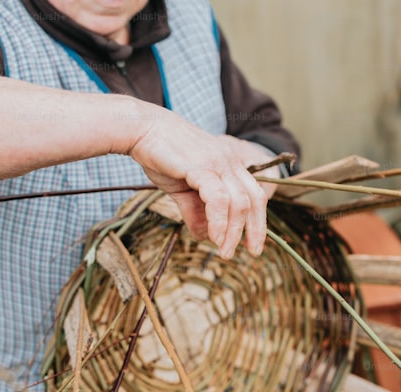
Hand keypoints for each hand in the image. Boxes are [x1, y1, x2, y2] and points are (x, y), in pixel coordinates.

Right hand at [127, 110, 271, 257]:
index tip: (253, 243)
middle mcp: (229, 161)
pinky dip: (219, 221)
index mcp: (229, 164)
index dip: (258, 219)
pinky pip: (218, 199)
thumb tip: (204, 236)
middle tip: (253, 252)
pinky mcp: (202, 166)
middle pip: (255, 199)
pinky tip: (215, 238)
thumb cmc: (160, 155)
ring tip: (225, 251)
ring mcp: (218, 162)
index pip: (254, 193)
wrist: (142, 130)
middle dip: (256, 229)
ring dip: (234, 231)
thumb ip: (195, 212)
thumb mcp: (181, 189)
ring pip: (239, 202)